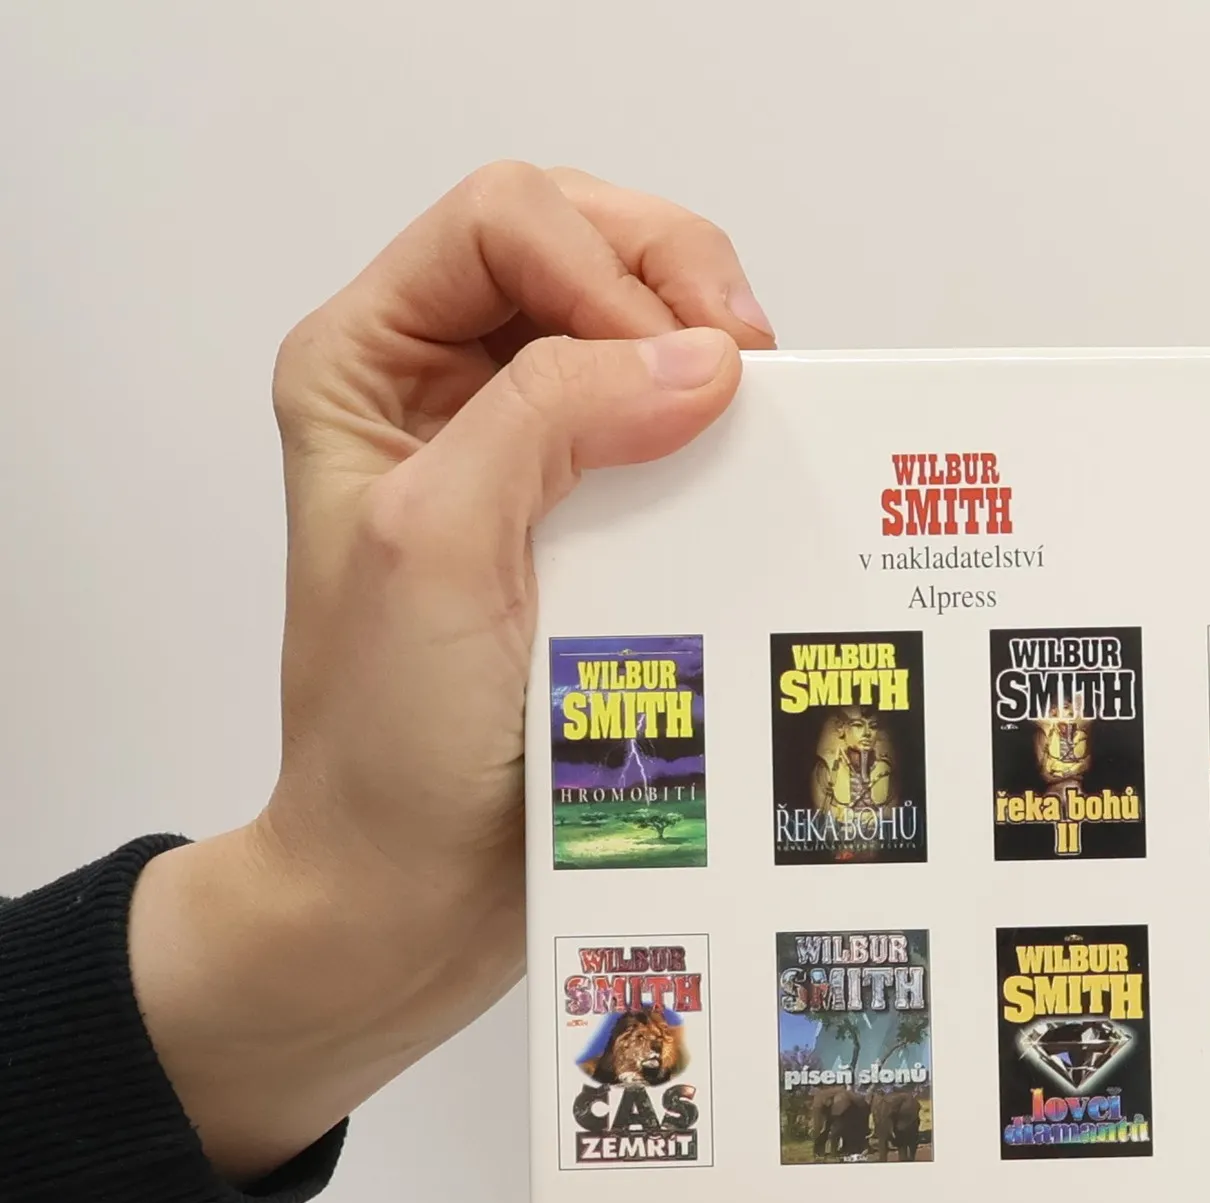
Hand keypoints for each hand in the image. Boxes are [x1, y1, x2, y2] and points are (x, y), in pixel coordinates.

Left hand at [128, 164, 771, 1181]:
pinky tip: (754, 481)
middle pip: (582, 251)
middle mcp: (444, 398)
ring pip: (637, 340)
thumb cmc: (385, 744)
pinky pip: (668, 448)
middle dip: (678, 288)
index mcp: (370, 368)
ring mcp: (521, 467)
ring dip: (710, 363)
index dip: (608, 270)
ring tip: (762, 423)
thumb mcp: (442, 550)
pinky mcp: (586, 538)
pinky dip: (719, 449)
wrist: (406, 894)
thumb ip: (553, 419)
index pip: (506, 224)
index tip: (675, 376)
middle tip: (750, 373)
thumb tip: (702, 359)